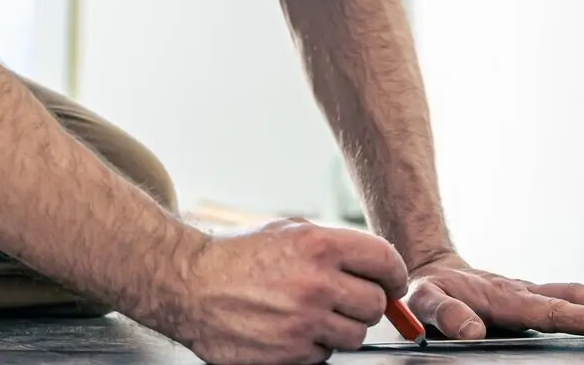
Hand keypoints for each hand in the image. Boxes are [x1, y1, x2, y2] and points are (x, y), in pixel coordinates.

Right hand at [172, 219, 409, 364]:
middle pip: (376, 304)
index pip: (385, 262)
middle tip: (346, 298)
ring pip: (356, 335)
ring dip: (342, 327)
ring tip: (314, 313)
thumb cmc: (238, 255)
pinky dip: (314, 346)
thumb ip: (334, 247)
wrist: (190, 285)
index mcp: (319, 246)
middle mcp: (316, 284)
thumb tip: (375, 266)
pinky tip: (292, 329)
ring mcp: (303, 323)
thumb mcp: (289, 231)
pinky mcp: (290, 354)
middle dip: (366, 302)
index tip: (391, 282)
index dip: (394, 274)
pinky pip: (324, 355)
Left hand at [404, 253, 583, 338]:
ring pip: (575, 296)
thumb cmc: (427, 290)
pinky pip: (566, 302)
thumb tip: (473, 330)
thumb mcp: (424, 302)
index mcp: (504, 298)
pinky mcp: (529, 300)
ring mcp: (528, 294)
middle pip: (575, 297)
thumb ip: (446, 314)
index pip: (552, 310)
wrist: (429, 270)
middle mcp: (523, 292)